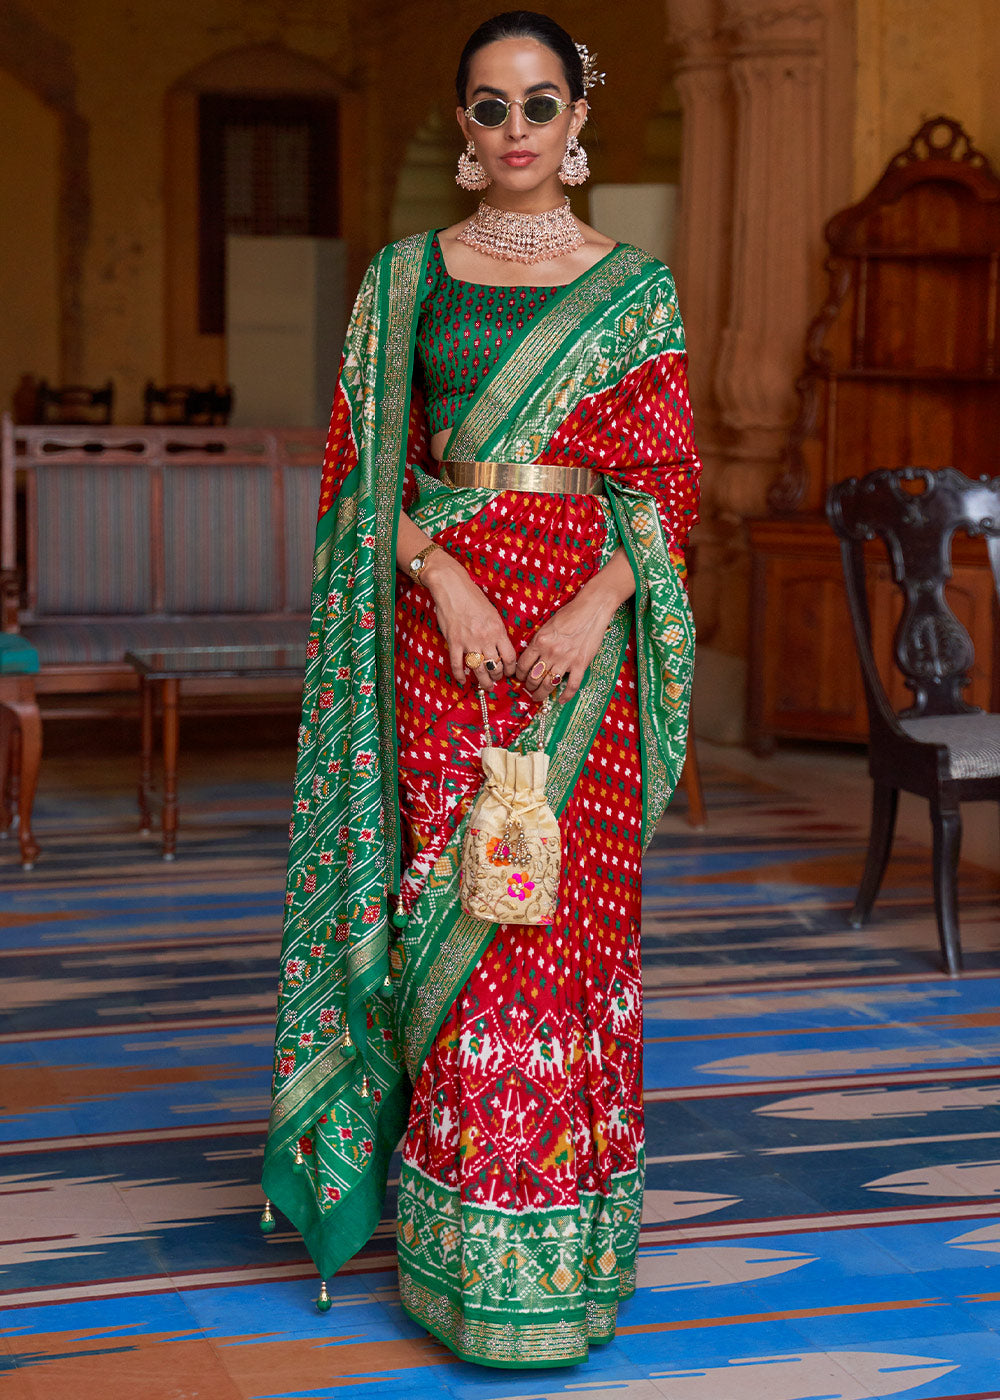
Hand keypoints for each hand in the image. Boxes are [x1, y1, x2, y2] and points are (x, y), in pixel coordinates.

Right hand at [421, 551, 516, 688]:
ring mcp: (469, 642)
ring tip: (486, 686)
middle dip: (497, 677)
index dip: (511, 669)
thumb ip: (497, 631)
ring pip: (479, 669)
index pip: (510, 657)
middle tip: (496, 680)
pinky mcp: (454, 642)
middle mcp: (485, 638)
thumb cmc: (473, 598)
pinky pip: (457, 664)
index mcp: (497, 630)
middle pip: (495, 666)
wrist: (453, 588)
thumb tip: (501, 648)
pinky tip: (462, 681)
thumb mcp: (493, 614)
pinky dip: (459, 675)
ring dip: (483, 681)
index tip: (509, 673)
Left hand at [516, 588, 616, 703]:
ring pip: (548, 684)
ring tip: (539, 697)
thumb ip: (539, 641)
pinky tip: (560, 701)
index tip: (520, 678)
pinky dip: (565, 696)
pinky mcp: (580, 664)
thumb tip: (532, 656)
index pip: (523, 665)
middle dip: (529, 687)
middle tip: (529, 689)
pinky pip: (571, 686)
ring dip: (541, 694)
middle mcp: (550, 653)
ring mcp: (566, 660)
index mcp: (539, 642)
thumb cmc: (570, 614)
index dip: (520, 675)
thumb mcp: (547, 625)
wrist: (592, 610)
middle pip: (534, 677)